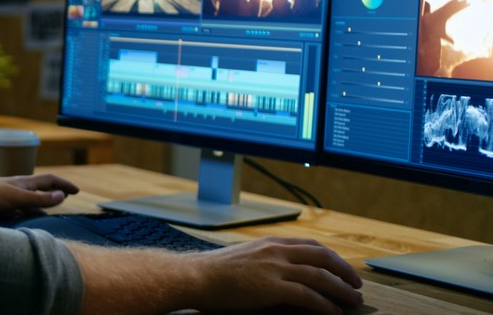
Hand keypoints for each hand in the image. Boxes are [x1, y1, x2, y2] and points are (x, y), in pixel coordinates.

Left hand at [0, 174, 79, 221]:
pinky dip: (29, 213)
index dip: (64, 184)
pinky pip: (20, 209)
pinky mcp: (0, 208)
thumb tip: (62, 195)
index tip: (77, 191)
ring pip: (31, 199)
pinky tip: (28, 220)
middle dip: (55, 191)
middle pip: (42, 188)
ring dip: (42, 202)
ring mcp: (9, 198)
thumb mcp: (16, 197)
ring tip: (51, 211)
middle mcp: (18, 188)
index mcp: (24, 182)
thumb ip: (39, 198)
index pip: (50, 180)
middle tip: (67, 197)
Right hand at [186, 237, 363, 313]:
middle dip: (344, 270)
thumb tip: (283, 275)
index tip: (342, 268)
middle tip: (356, 284)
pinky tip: (333, 312)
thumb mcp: (244, 258)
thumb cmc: (213, 273)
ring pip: (320, 275)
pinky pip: (307, 296)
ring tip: (354, 300)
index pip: (309, 245)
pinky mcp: (271, 288)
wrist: (194, 277)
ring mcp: (274, 268)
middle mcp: (275, 251)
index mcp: (269, 243)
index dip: (331, 257)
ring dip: (341, 289)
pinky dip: (325, 305)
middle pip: (321, 256)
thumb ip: (265, 262)